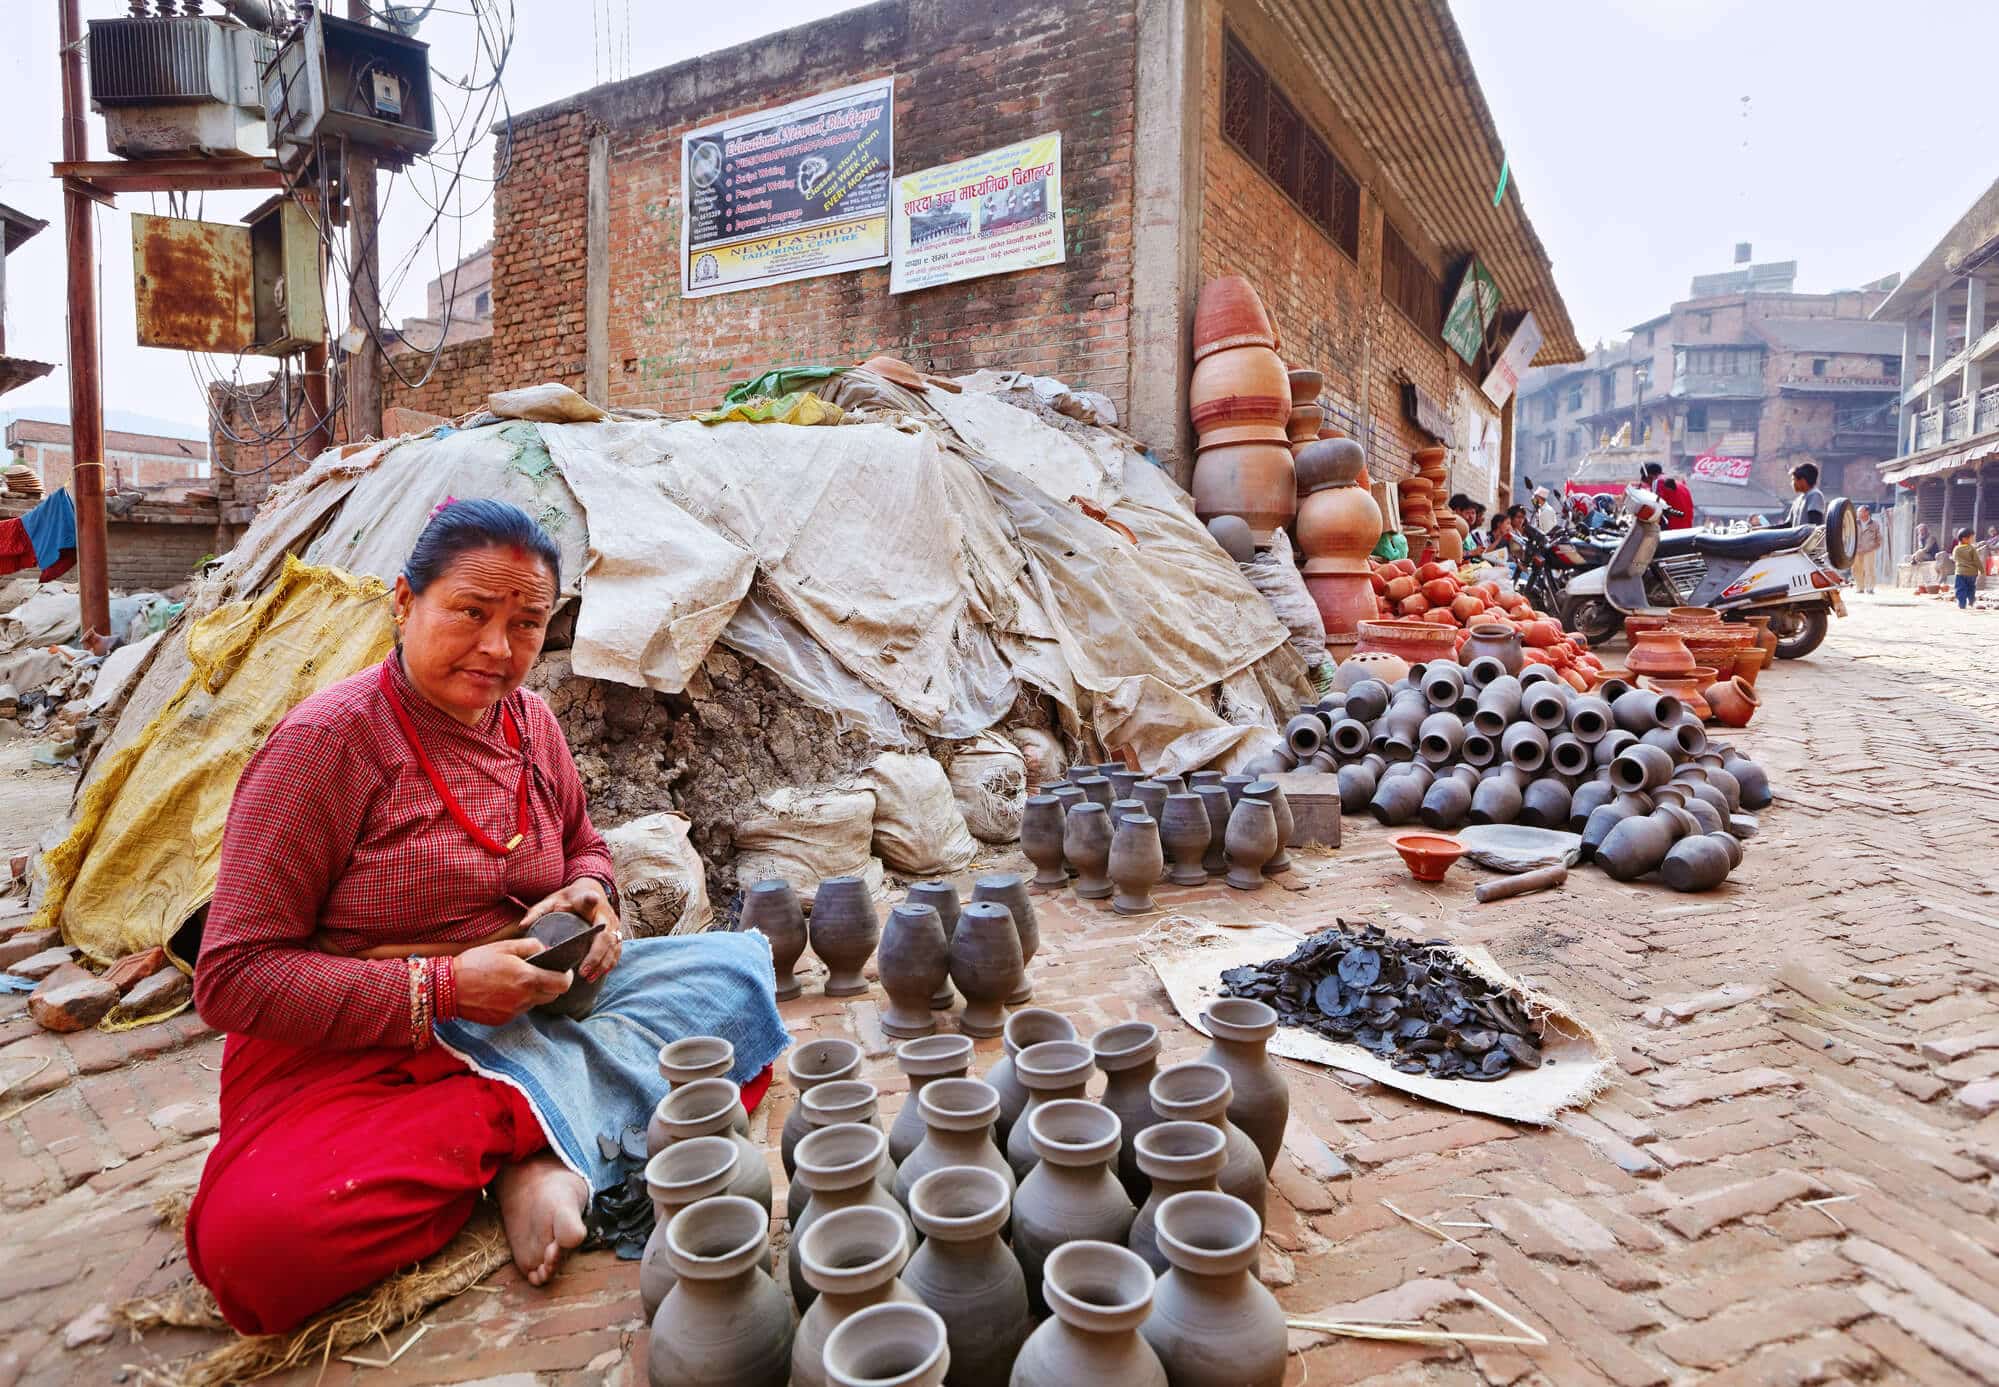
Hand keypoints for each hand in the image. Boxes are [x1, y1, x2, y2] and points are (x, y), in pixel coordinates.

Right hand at [454, 938, 574, 1024]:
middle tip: (541, 973)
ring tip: (517, 980)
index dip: (566, 977)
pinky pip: (519, 1010)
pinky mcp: (503, 1020)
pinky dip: (518, 1001)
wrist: (447, 987)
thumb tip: (546, 950)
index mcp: (527, 979)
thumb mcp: (504, 946)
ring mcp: (513, 1012)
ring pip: (535, 1003)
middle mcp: (524, 999)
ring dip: (534, 993)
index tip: (563, 970)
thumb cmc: (475, 963)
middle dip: (552, 984)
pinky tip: (503, 991)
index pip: (563, 984)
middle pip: (552, 995)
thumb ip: (530, 946)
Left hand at [521, 878, 622, 981]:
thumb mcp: (552, 901)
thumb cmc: (569, 899)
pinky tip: (598, 974)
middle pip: (606, 935)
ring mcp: (613, 924)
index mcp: (587, 900)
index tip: (592, 899)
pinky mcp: (616, 933)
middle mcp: (604, 913)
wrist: (591, 890)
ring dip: (603, 964)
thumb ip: (538, 911)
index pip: (590, 899)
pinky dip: (609, 964)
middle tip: (582, 972)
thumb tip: (522, 926)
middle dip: (596, 956)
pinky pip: (616, 951)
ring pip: (613, 946)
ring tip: (588, 978)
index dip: (591, 900)